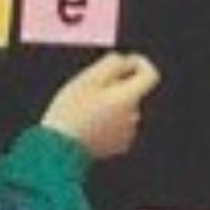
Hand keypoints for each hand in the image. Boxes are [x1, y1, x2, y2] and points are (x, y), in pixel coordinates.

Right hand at [40, 52, 159, 160]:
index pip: (150, 75)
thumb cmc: (71, 111)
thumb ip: (112, 63)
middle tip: (89, 88)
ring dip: (109, 104)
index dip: (139, 63)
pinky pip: (117, 126)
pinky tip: (87, 123)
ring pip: (123, 109)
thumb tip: (126, 61)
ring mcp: (127, 134)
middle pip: (132, 92)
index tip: (124, 62)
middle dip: (116, 85)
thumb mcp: (88, 78)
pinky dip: (106, 120)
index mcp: (128, 98)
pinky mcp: (117, 146)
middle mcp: (133, 117)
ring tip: (84, 108)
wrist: (59, 148)